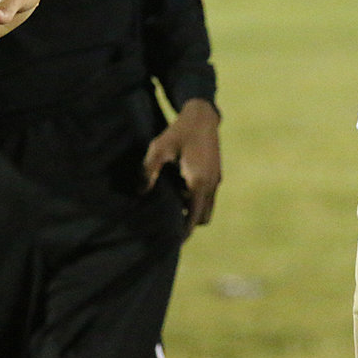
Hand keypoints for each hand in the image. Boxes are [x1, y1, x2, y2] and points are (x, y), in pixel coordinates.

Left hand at [141, 98, 221, 236]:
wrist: (202, 115)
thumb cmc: (178, 131)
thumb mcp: (158, 149)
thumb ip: (148, 171)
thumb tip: (141, 192)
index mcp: (198, 182)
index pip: (194, 218)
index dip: (184, 232)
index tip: (173, 243)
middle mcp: (211, 184)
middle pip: (204, 217)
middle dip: (190, 223)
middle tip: (170, 225)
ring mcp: (216, 178)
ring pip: (208, 206)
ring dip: (194, 210)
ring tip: (174, 207)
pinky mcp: (217, 172)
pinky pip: (209, 195)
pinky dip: (198, 199)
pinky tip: (181, 190)